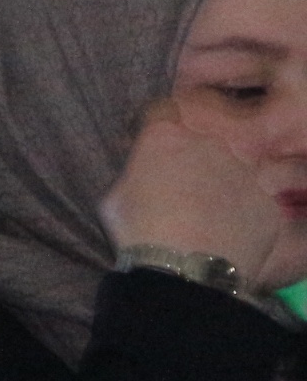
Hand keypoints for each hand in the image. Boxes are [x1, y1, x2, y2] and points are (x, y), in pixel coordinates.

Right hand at [103, 103, 287, 280]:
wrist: (185, 272)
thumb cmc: (137, 232)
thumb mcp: (113, 198)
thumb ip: (133, 173)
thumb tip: (141, 170)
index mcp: (166, 137)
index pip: (163, 108)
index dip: (156, 122)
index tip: (151, 138)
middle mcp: (210, 143)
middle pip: (205, 134)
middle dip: (194, 150)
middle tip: (181, 178)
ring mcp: (245, 171)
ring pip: (239, 164)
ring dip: (227, 176)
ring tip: (214, 205)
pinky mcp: (267, 201)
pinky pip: (259, 198)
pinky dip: (247, 209)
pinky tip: (232, 229)